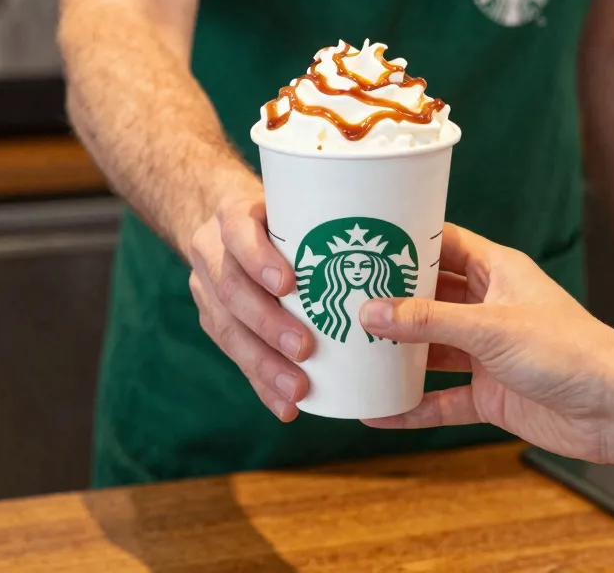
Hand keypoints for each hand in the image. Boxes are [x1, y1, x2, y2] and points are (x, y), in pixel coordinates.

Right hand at [186, 191, 312, 421]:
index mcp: (234, 214)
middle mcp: (212, 251)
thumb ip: (330, 224)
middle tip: (304, 349)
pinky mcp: (213, 320)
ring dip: (263, 364)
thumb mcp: (298, 206)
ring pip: (227, 329)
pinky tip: (285, 406)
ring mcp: (206, 289)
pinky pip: (234, 356)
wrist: (228, 227)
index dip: (259, 259)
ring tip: (297, 390)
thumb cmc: (282, 216)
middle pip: (231, 288)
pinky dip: (261, 384)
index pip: (239, 232)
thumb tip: (407, 251)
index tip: (290, 285)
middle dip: (268, 323)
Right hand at [359, 225, 613, 463]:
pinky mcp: (490, 393)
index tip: (362, 239)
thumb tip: (371, 312)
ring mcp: (488, 352)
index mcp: (497, 270)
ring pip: (430, 348)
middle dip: (389, 300)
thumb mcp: (490, 327)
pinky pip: (441, 399)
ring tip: (350, 350)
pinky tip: (378, 411)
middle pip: (428, 297)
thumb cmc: (570, 350)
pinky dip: (412, 406)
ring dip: (396, 353)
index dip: (404, 240)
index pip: (442, 242)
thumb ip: (428, 321)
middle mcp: (489, 306)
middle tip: (341, 297)